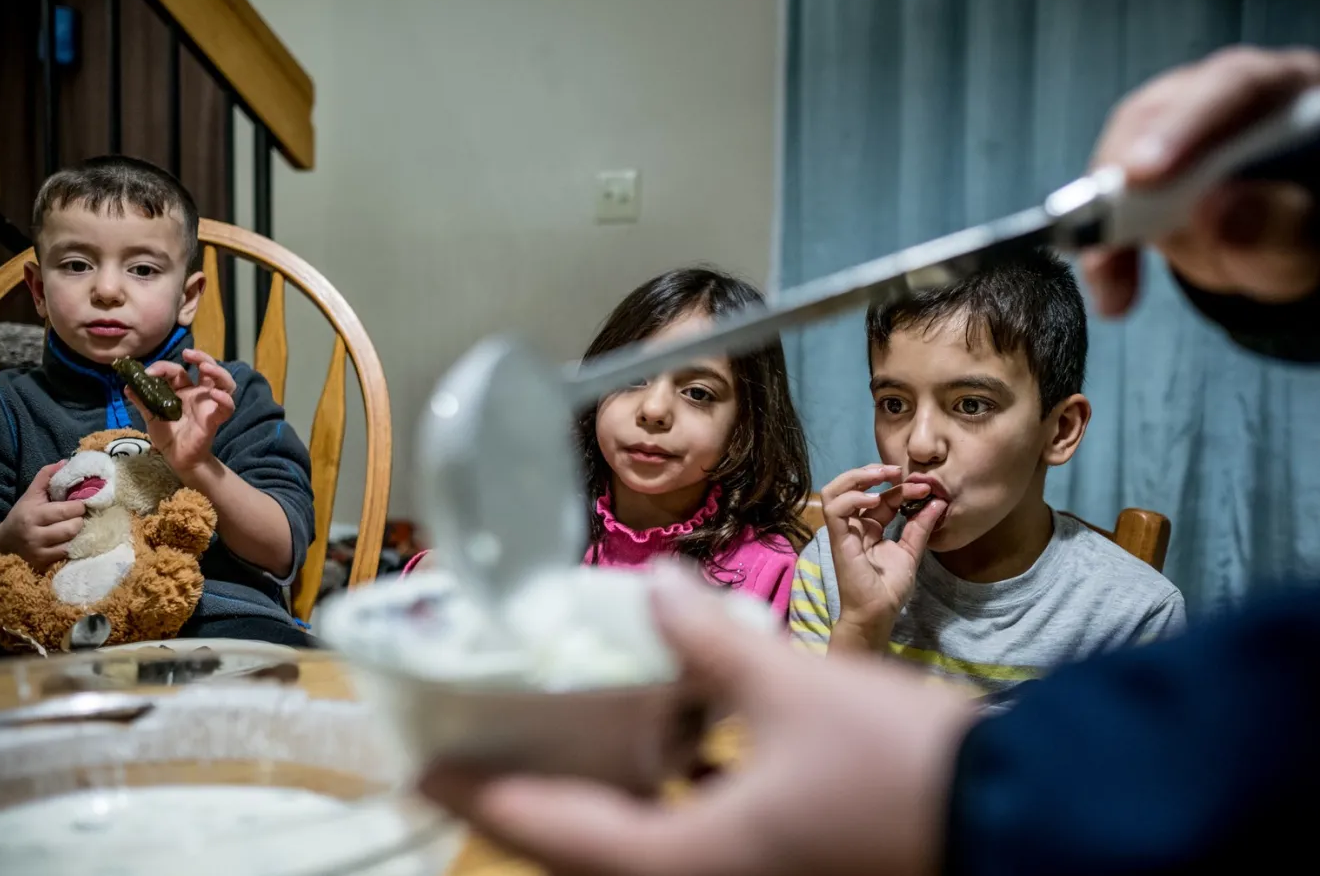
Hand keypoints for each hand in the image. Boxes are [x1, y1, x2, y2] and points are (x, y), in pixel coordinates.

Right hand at [0, 462, 85, 568]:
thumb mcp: (31, 494)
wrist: (6, 541)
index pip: (67, 510)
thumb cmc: (23, 514)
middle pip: (73, 528)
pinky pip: (69, 555)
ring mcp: (39, 552)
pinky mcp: (43, 563)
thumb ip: (46, 476)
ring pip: (73, 542)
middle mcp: (34, 535)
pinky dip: (75, 547)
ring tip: (75, 527)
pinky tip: (74, 541)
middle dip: (80, 520)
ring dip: (80, 534)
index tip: (82, 503)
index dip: (80, 506)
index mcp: (32, 515)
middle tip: (79, 516)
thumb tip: (65, 462)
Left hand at [125, 349, 235, 476]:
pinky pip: (227, 407)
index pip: (178, 371)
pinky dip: (224, 399)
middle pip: (207, 368)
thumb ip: (142, 401)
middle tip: (188, 353)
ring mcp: (209, 404)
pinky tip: (215, 394)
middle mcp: (198, 394)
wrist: (178, 459)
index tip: (149, 372)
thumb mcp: (151, 417)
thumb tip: (127, 386)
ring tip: (205, 367)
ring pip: (224, 381)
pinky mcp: (215, 418)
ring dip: (217, 371)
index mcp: (183, 391)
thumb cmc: (169, 436)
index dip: (164, 367)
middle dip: (200, 357)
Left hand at [421, 570, 976, 875]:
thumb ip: (709, 641)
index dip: (483, 799)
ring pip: (638, 848)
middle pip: (585, 852)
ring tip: (563, 741)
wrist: (1013, 816)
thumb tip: (656, 592)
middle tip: (482, 754)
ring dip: (594, 800)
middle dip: (528, 804)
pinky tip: (670, 744)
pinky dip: (660, 795)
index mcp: (690, 859)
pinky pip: (690, 838)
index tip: (428, 772)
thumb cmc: (901, 768)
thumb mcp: (790, 689)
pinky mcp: (779, 866)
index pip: (554, 833)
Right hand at [821, 465, 946, 650]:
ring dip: (856, 477)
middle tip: (896, 470)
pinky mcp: (838, 538)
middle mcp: (854, 525)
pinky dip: (852, 497)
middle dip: (872, 472)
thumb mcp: (911, 551)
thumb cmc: (890, 588)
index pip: (881, 497)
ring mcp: (843, 531)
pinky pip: (835, 508)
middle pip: (853, 486)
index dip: (900, 488)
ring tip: (881, 476)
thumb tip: (938, 502)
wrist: (878, 612)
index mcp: (870, 528)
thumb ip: (920, 527)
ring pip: (834, 491)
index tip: (925, 487)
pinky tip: (873, 498)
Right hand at [1083, 46, 1319, 315]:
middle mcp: (1219, 99)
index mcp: (1279, 91)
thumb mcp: (1312, 235)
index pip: (1229, 88)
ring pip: (1120, 161)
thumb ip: (1282, 222)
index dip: (1181, 127)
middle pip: (1157, 117)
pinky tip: (1113, 291)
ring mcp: (1172, 134)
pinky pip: (1107, 208)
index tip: (1144, 173)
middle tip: (1106, 223)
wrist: (1290, 239)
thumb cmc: (1311, 223)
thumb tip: (1219, 209)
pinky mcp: (1139, 173)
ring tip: (1110, 277)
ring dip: (1106, 221)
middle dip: (1124, 172)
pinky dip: (1105, 253)